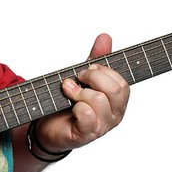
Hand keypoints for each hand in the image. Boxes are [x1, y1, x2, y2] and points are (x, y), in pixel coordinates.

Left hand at [35, 33, 128, 152]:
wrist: (48, 127)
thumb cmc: (68, 102)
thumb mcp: (83, 78)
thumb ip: (96, 59)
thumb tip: (105, 36)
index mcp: (118, 101)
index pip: (122, 83)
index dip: (103, 71)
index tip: (87, 69)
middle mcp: (114, 115)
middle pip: (114, 90)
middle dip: (92, 78)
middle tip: (77, 78)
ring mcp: (102, 126)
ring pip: (99, 100)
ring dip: (78, 92)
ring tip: (67, 92)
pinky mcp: (86, 134)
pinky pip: (86, 115)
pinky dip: (75, 106)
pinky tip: (69, 106)